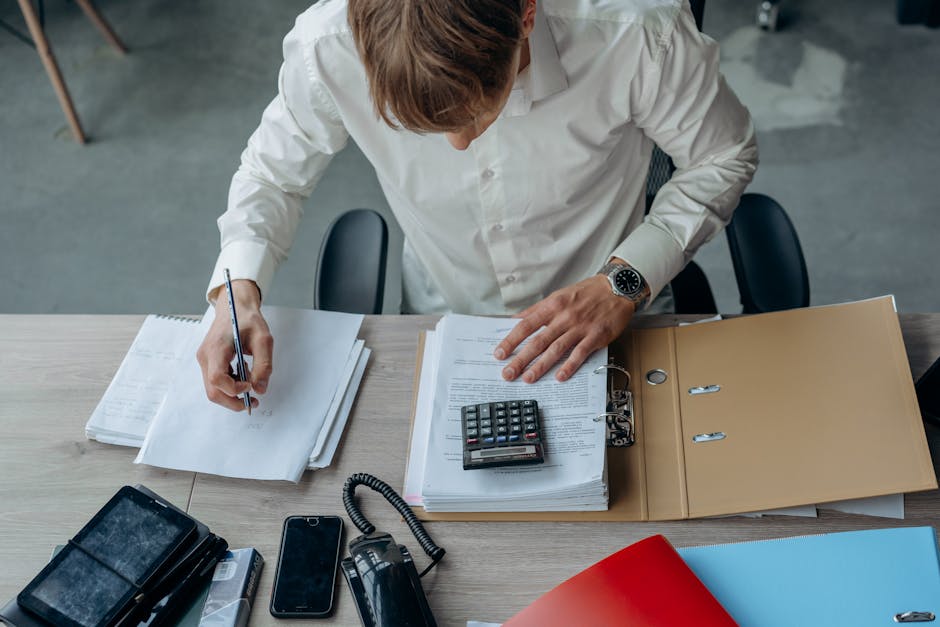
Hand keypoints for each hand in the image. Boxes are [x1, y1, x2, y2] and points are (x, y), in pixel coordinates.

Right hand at [196, 279, 272, 410]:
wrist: (234, 306)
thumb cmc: (247, 319)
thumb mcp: (263, 339)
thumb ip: (263, 365)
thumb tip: (260, 389)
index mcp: (216, 348)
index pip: (217, 379)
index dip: (234, 389)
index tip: (250, 385)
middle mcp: (206, 356)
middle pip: (212, 391)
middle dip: (233, 401)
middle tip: (253, 402)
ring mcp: (205, 360)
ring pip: (213, 389)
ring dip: (232, 393)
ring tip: (250, 381)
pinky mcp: (209, 361)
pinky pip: (216, 381)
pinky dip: (230, 385)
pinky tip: (244, 375)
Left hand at [493, 275, 634, 382]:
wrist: (617, 288)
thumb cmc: (587, 293)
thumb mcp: (559, 295)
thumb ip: (538, 310)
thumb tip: (516, 319)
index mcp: (552, 306)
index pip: (526, 325)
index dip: (511, 340)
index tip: (499, 353)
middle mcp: (564, 317)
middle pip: (538, 341)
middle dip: (521, 359)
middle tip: (508, 373)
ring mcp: (580, 327)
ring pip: (556, 349)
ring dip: (541, 366)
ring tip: (528, 378)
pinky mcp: (596, 336)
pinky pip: (580, 353)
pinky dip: (569, 366)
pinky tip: (560, 377)